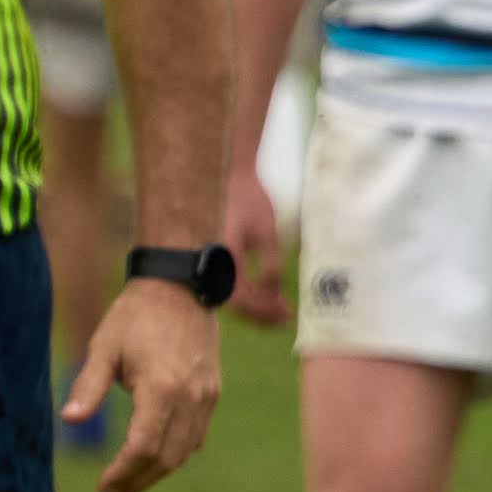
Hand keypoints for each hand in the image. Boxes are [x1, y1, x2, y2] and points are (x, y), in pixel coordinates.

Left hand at [60, 278, 219, 491]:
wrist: (181, 289)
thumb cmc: (135, 316)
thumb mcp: (104, 347)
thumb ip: (89, 385)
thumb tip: (70, 420)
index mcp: (162, 388)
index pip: (144, 447)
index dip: (123, 474)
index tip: (103, 489)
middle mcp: (190, 398)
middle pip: (167, 458)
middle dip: (138, 482)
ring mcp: (206, 398)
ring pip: (184, 451)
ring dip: (157, 473)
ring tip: (129, 483)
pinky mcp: (212, 394)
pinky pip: (195, 436)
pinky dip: (174, 454)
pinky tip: (154, 458)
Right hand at [223, 163, 289, 326]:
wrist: (227, 174)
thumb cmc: (248, 199)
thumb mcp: (266, 231)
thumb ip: (270, 263)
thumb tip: (272, 294)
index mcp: (219, 254)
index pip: (238, 297)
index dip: (262, 310)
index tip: (286, 314)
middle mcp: (207, 259)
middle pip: (231, 301)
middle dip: (260, 312)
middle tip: (286, 317)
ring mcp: (205, 259)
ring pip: (227, 294)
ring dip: (254, 304)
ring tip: (281, 309)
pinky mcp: (209, 256)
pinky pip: (225, 281)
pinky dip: (246, 291)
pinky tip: (267, 293)